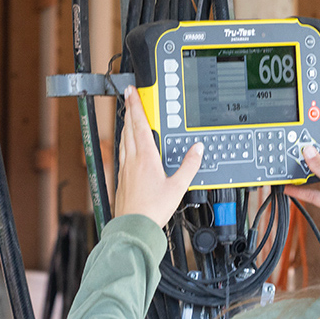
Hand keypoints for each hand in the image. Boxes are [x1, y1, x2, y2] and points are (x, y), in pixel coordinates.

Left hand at [115, 86, 203, 226]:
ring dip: (126, 125)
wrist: (134, 226)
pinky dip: (125, 142)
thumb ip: (189, 166)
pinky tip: (127, 146)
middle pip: (129, 129)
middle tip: (129, 98)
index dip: (136, 106)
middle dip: (129, 111)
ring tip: (129, 117)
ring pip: (124, 140)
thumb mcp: (178, 187)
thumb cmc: (153, 209)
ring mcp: (125, 168)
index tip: (132, 92)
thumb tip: (197, 150)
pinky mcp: (121, 178)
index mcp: (145, 157)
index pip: (140, 125)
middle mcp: (132, 159)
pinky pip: (122, 153)